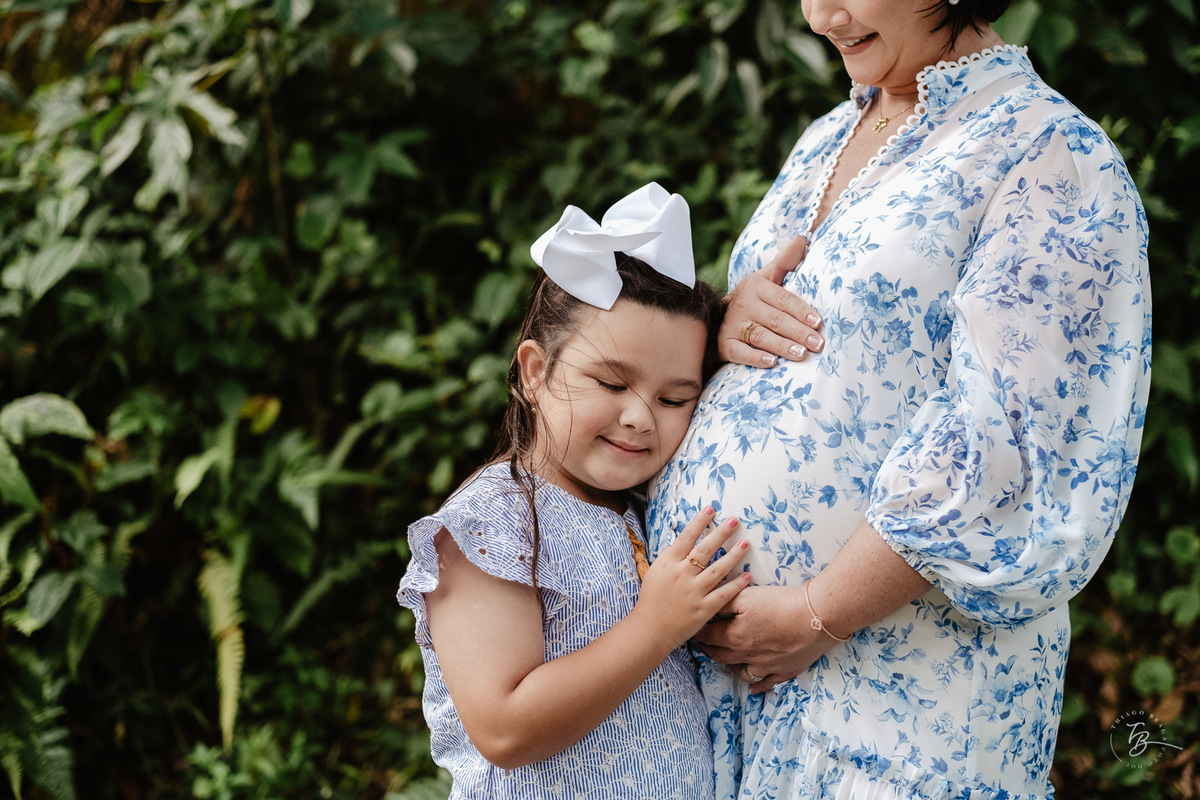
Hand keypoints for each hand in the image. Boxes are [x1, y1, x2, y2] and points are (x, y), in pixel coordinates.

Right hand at [634, 507, 750, 649]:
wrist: (649, 629)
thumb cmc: (651, 599)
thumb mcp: (656, 571)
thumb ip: (670, 556)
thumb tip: (684, 540)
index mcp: (669, 563)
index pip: (686, 537)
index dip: (699, 521)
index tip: (711, 508)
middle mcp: (682, 574)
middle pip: (705, 549)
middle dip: (721, 532)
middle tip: (735, 520)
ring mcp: (694, 592)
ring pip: (718, 569)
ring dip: (734, 555)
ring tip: (746, 542)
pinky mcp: (703, 609)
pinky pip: (724, 594)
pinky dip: (737, 584)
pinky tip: (748, 575)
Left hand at [691, 584, 833, 692]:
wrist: (816, 617)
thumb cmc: (781, 603)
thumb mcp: (747, 596)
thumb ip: (725, 602)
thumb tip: (709, 605)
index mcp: (734, 637)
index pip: (708, 636)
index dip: (697, 632)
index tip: (691, 629)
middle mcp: (746, 655)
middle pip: (720, 655)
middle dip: (709, 650)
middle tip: (702, 645)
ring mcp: (766, 666)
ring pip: (740, 672)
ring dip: (729, 667)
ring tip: (724, 661)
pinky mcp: (785, 670)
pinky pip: (767, 683)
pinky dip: (759, 685)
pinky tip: (755, 687)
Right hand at [719, 236, 823, 367]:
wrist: (713, 318)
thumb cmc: (751, 300)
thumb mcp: (765, 279)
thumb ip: (784, 262)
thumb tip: (803, 239)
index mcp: (756, 287)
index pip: (783, 300)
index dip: (801, 311)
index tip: (818, 322)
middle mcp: (744, 305)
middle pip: (776, 320)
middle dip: (798, 332)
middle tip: (818, 344)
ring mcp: (732, 325)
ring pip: (761, 336)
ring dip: (781, 346)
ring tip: (801, 354)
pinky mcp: (724, 345)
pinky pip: (740, 353)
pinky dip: (755, 358)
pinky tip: (771, 363)